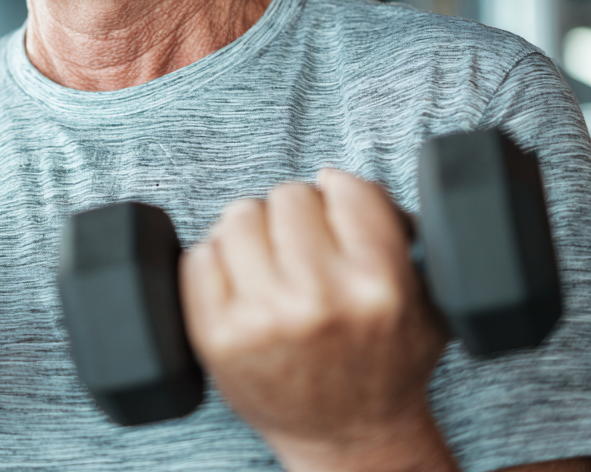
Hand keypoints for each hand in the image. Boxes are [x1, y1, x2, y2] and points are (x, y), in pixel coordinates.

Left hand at [180, 170, 454, 471]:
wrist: (350, 442)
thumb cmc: (384, 364)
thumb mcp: (421, 298)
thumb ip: (391, 231)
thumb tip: (332, 178)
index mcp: (379, 283)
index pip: (342, 186)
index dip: (336, 197)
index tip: (333, 214)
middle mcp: (320, 299)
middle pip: (285, 196)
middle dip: (292, 217)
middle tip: (299, 250)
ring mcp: (263, 318)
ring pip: (238, 217)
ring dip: (251, 234)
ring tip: (266, 265)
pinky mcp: (216, 336)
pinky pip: (199, 256)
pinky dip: (215, 263)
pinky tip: (238, 287)